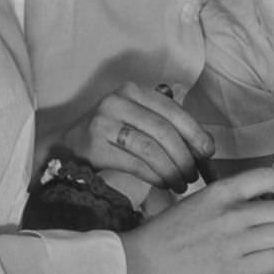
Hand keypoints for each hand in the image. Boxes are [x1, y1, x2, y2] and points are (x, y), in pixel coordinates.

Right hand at [66, 81, 214, 193]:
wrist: (66, 146)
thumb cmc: (109, 134)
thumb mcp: (134, 118)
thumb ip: (164, 124)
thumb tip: (203, 146)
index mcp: (133, 91)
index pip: (172, 110)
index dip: (195, 132)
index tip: (208, 152)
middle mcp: (117, 101)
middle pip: (163, 130)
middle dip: (184, 156)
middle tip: (194, 174)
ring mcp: (104, 122)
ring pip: (150, 148)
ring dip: (171, 169)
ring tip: (181, 183)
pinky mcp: (95, 145)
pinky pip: (134, 163)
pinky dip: (154, 176)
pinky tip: (164, 183)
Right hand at [119, 168, 273, 273]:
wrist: (147, 264)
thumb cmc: (169, 234)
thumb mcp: (199, 201)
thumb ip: (230, 198)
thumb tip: (263, 199)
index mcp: (221, 193)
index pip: (269, 177)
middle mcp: (232, 215)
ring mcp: (236, 243)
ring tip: (271, 243)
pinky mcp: (236, 270)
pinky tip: (264, 260)